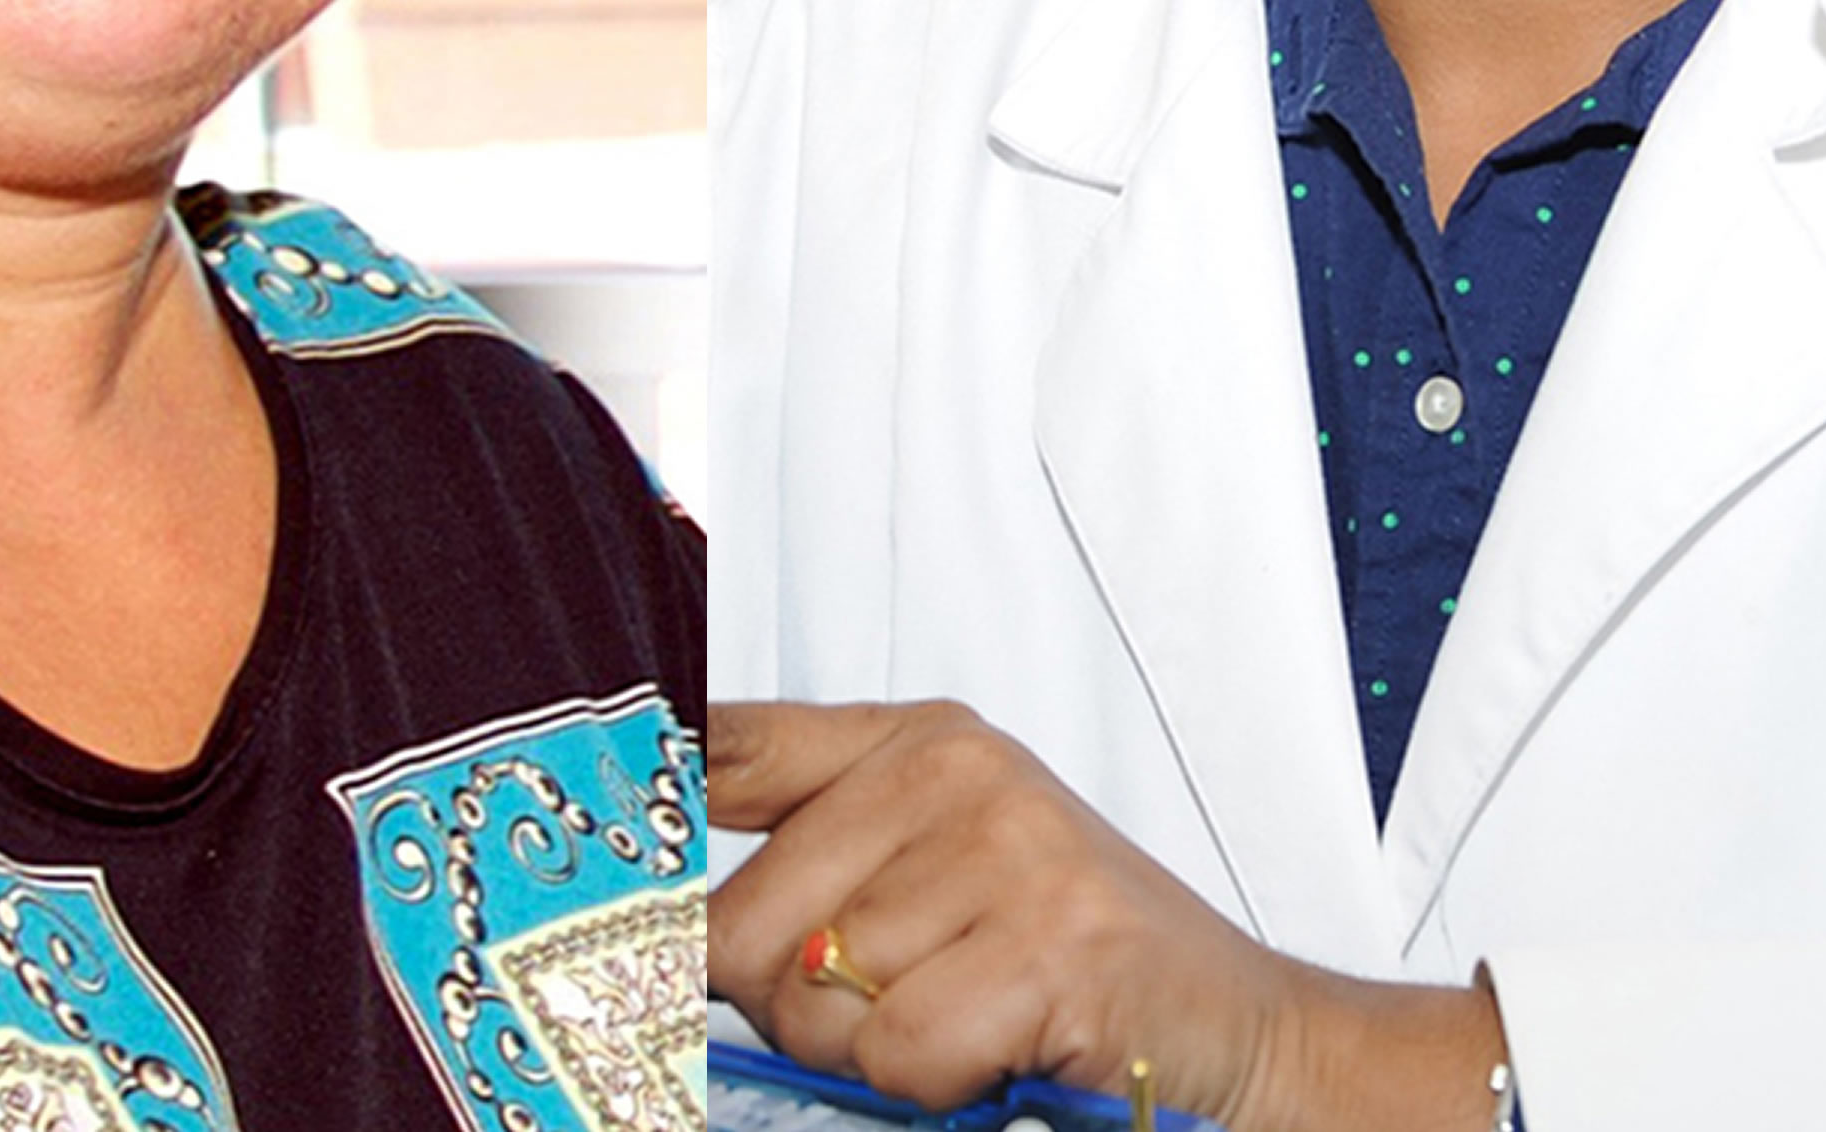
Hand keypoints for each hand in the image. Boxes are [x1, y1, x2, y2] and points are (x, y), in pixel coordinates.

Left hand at [708, 700, 1503, 1131]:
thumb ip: (810, 868)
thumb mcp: (938, 872)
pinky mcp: (1048, 941)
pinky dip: (934, 1083)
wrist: (1245, 1034)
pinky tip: (1003, 1052)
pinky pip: (896, 1051)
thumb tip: (649, 913)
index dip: (637, 813)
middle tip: (898, 1007)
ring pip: (813, 999)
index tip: (580, 859)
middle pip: (737, 926)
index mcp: (912, 742)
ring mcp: (1005, 849)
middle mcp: (951, 772)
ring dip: (872, 1055)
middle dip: (793, 1007)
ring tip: (967, 1024)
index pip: (720, 746)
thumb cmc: (1072, 964)